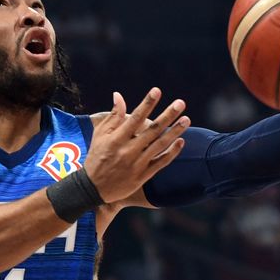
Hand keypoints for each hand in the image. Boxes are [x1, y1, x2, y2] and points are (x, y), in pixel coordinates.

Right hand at [84, 88, 188, 202]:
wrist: (93, 189)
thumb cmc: (96, 157)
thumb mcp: (100, 135)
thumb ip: (113, 116)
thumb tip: (118, 95)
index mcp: (116, 139)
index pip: (135, 117)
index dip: (147, 104)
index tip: (157, 91)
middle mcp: (128, 151)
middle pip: (152, 130)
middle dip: (167, 115)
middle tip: (181, 103)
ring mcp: (137, 164)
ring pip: (160, 145)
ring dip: (174, 132)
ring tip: (186, 119)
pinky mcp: (142, 176)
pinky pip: (161, 163)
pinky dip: (172, 152)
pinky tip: (181, 141)